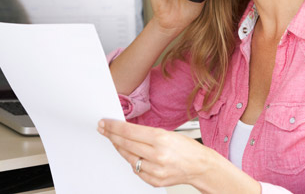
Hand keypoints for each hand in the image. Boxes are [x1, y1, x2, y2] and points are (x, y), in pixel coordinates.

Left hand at [97, 119, 213, 188]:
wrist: (201, 166)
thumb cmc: (187, 148)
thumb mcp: (168, 133)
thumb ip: (146, 134)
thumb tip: (125, 131)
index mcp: (161, 139)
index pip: (129, 132)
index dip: (113, 127)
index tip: (105, 123)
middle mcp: (157, 155)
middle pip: (125, 144)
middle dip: (111, 135)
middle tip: (103, 129)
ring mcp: (155, 170)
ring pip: (128, 158)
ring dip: (120, 148)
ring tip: (115, 141)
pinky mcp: (155, 181)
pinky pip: (136, 170)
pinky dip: (133, 162)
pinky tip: (131, 155)